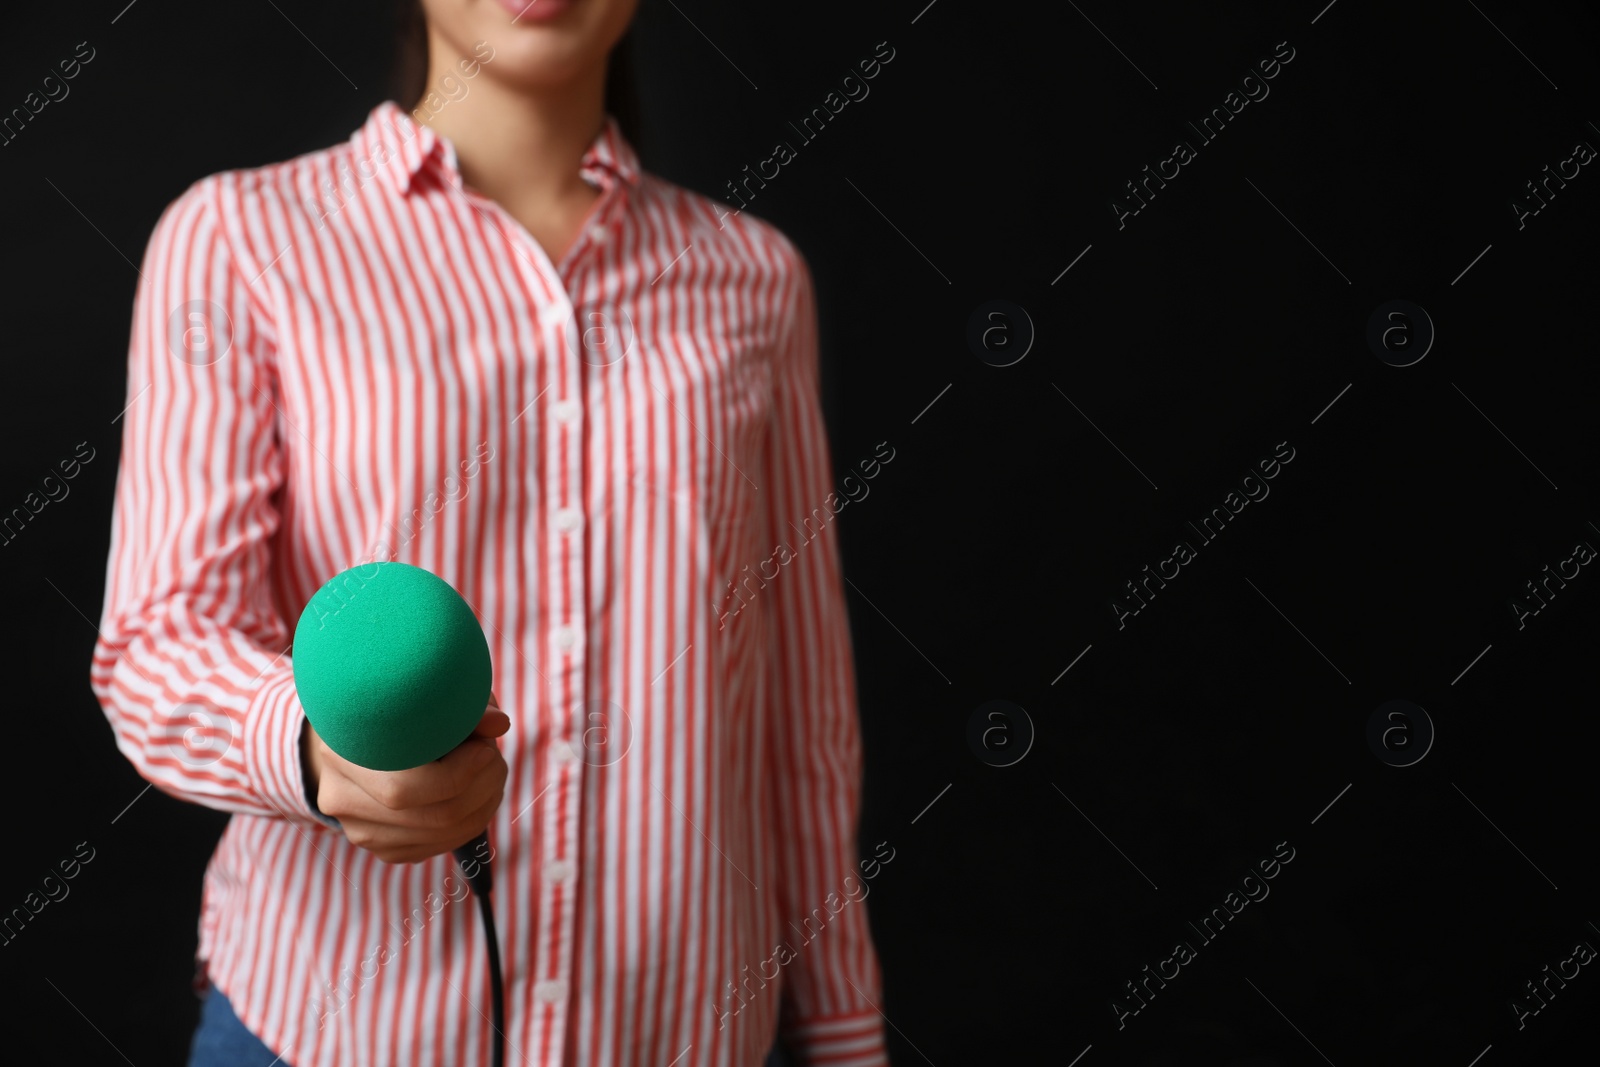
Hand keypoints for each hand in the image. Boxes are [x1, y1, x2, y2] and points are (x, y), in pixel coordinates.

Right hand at [301, 695, 509, 863]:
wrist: (366, 733)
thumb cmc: (404, 706)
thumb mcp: (433, 693)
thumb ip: (465, 705)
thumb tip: (499, 724)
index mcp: (341, 750)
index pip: (403, 788)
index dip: (456, 774)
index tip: (486, 749)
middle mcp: (340, 795)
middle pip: (428, 816)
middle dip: (479, 789)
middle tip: (496, 760)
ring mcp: (356, 827)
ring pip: (437, 835)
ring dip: (481, 807)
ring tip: (493, 773)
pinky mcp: (379, 846)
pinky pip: (435, 846)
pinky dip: (468, 824)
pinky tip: (478, 795)